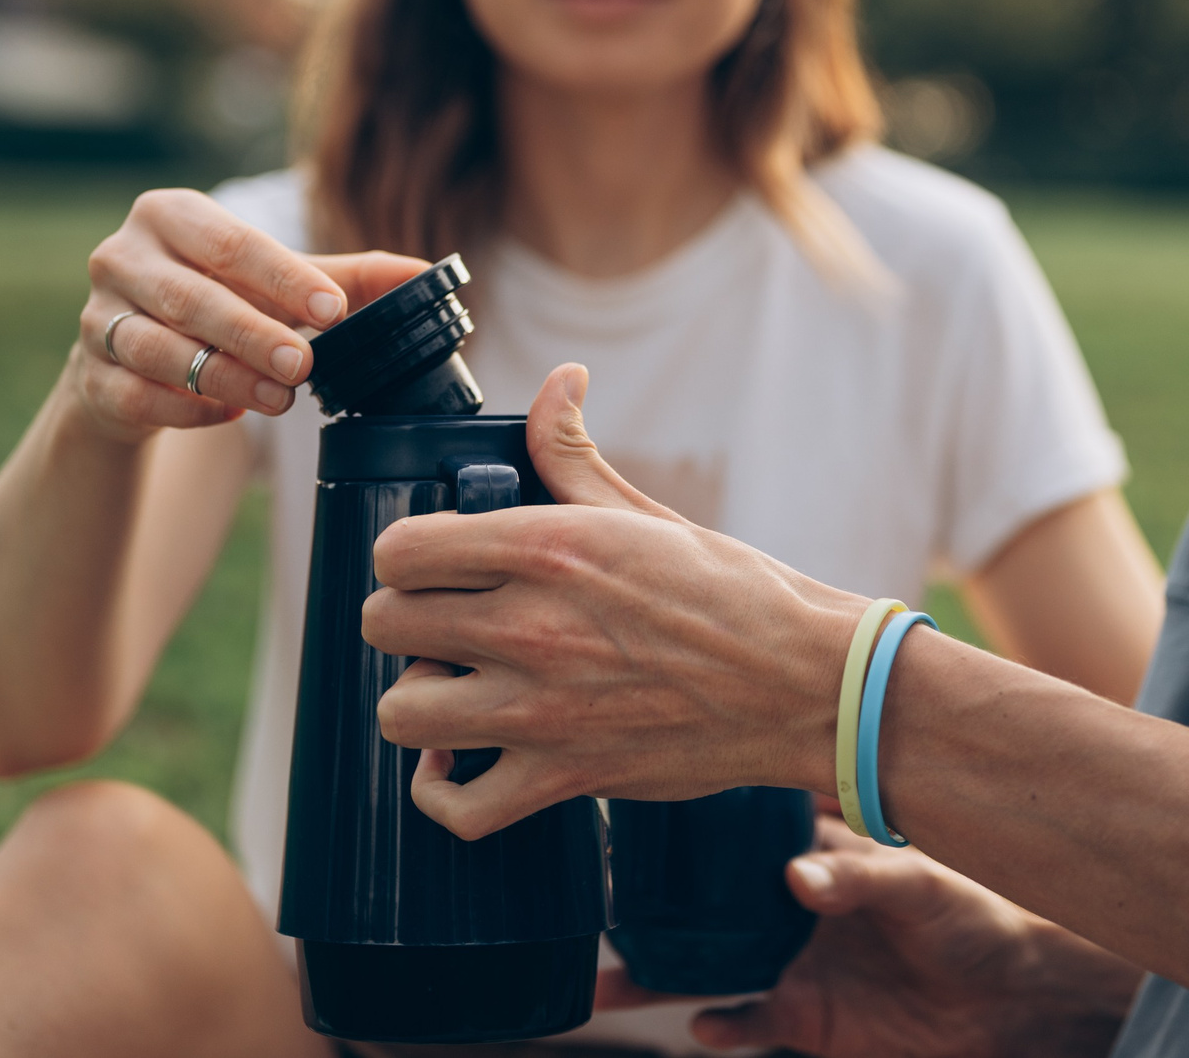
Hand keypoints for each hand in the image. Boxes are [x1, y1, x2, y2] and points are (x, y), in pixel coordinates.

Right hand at [70, 189, 426, 442]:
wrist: (133, 355)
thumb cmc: (218, 300)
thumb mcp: (276, 283)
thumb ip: (346, 277)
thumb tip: (430, 275)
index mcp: (169, 216)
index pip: (228, 242)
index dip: (282, 278)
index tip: (333, 310)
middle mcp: (121, 258)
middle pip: (191, 297)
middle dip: (253, 334)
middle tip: (305, 365)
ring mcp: (98, 319)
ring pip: (159, 350)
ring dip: (224, 377)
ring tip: (279, 398)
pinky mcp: (90, 376)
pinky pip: (137, 396)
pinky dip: (186, 409)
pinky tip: (227, 415)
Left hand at [365, 365, 869, 836]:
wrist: (805, 685)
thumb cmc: (734, 594)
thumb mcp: (645, 513)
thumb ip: (574, 454)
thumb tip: (559, 382)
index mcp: (549, 548)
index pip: (400, 549)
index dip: (405, 555)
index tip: (433, 564)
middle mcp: (532, 627)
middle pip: (384, 623)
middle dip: (405, 618)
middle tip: (446, 622)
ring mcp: (542, 711)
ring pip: (401, 711)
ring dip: (417, 698)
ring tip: (455, 684)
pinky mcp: (564, 778)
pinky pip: (457, 807)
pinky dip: (439, 791)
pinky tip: (454, 761)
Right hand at [599, 819, 1140, 1057]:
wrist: (1009, 998)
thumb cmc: (970, 915)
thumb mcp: (918, 883)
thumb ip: (859, 877)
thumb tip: (798, 877)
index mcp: (810, 851)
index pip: (738, 831)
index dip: (688, 825)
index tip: (631, 812)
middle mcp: (786, 904)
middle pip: (700, 904)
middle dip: (646, 906)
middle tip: (592, 904)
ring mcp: (790, 962)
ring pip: (703, 968)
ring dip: (655, 977)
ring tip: (603, 983)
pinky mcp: (803, 1018)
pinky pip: (743, 1023)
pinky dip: (720, 1027)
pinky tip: (703, 1028)